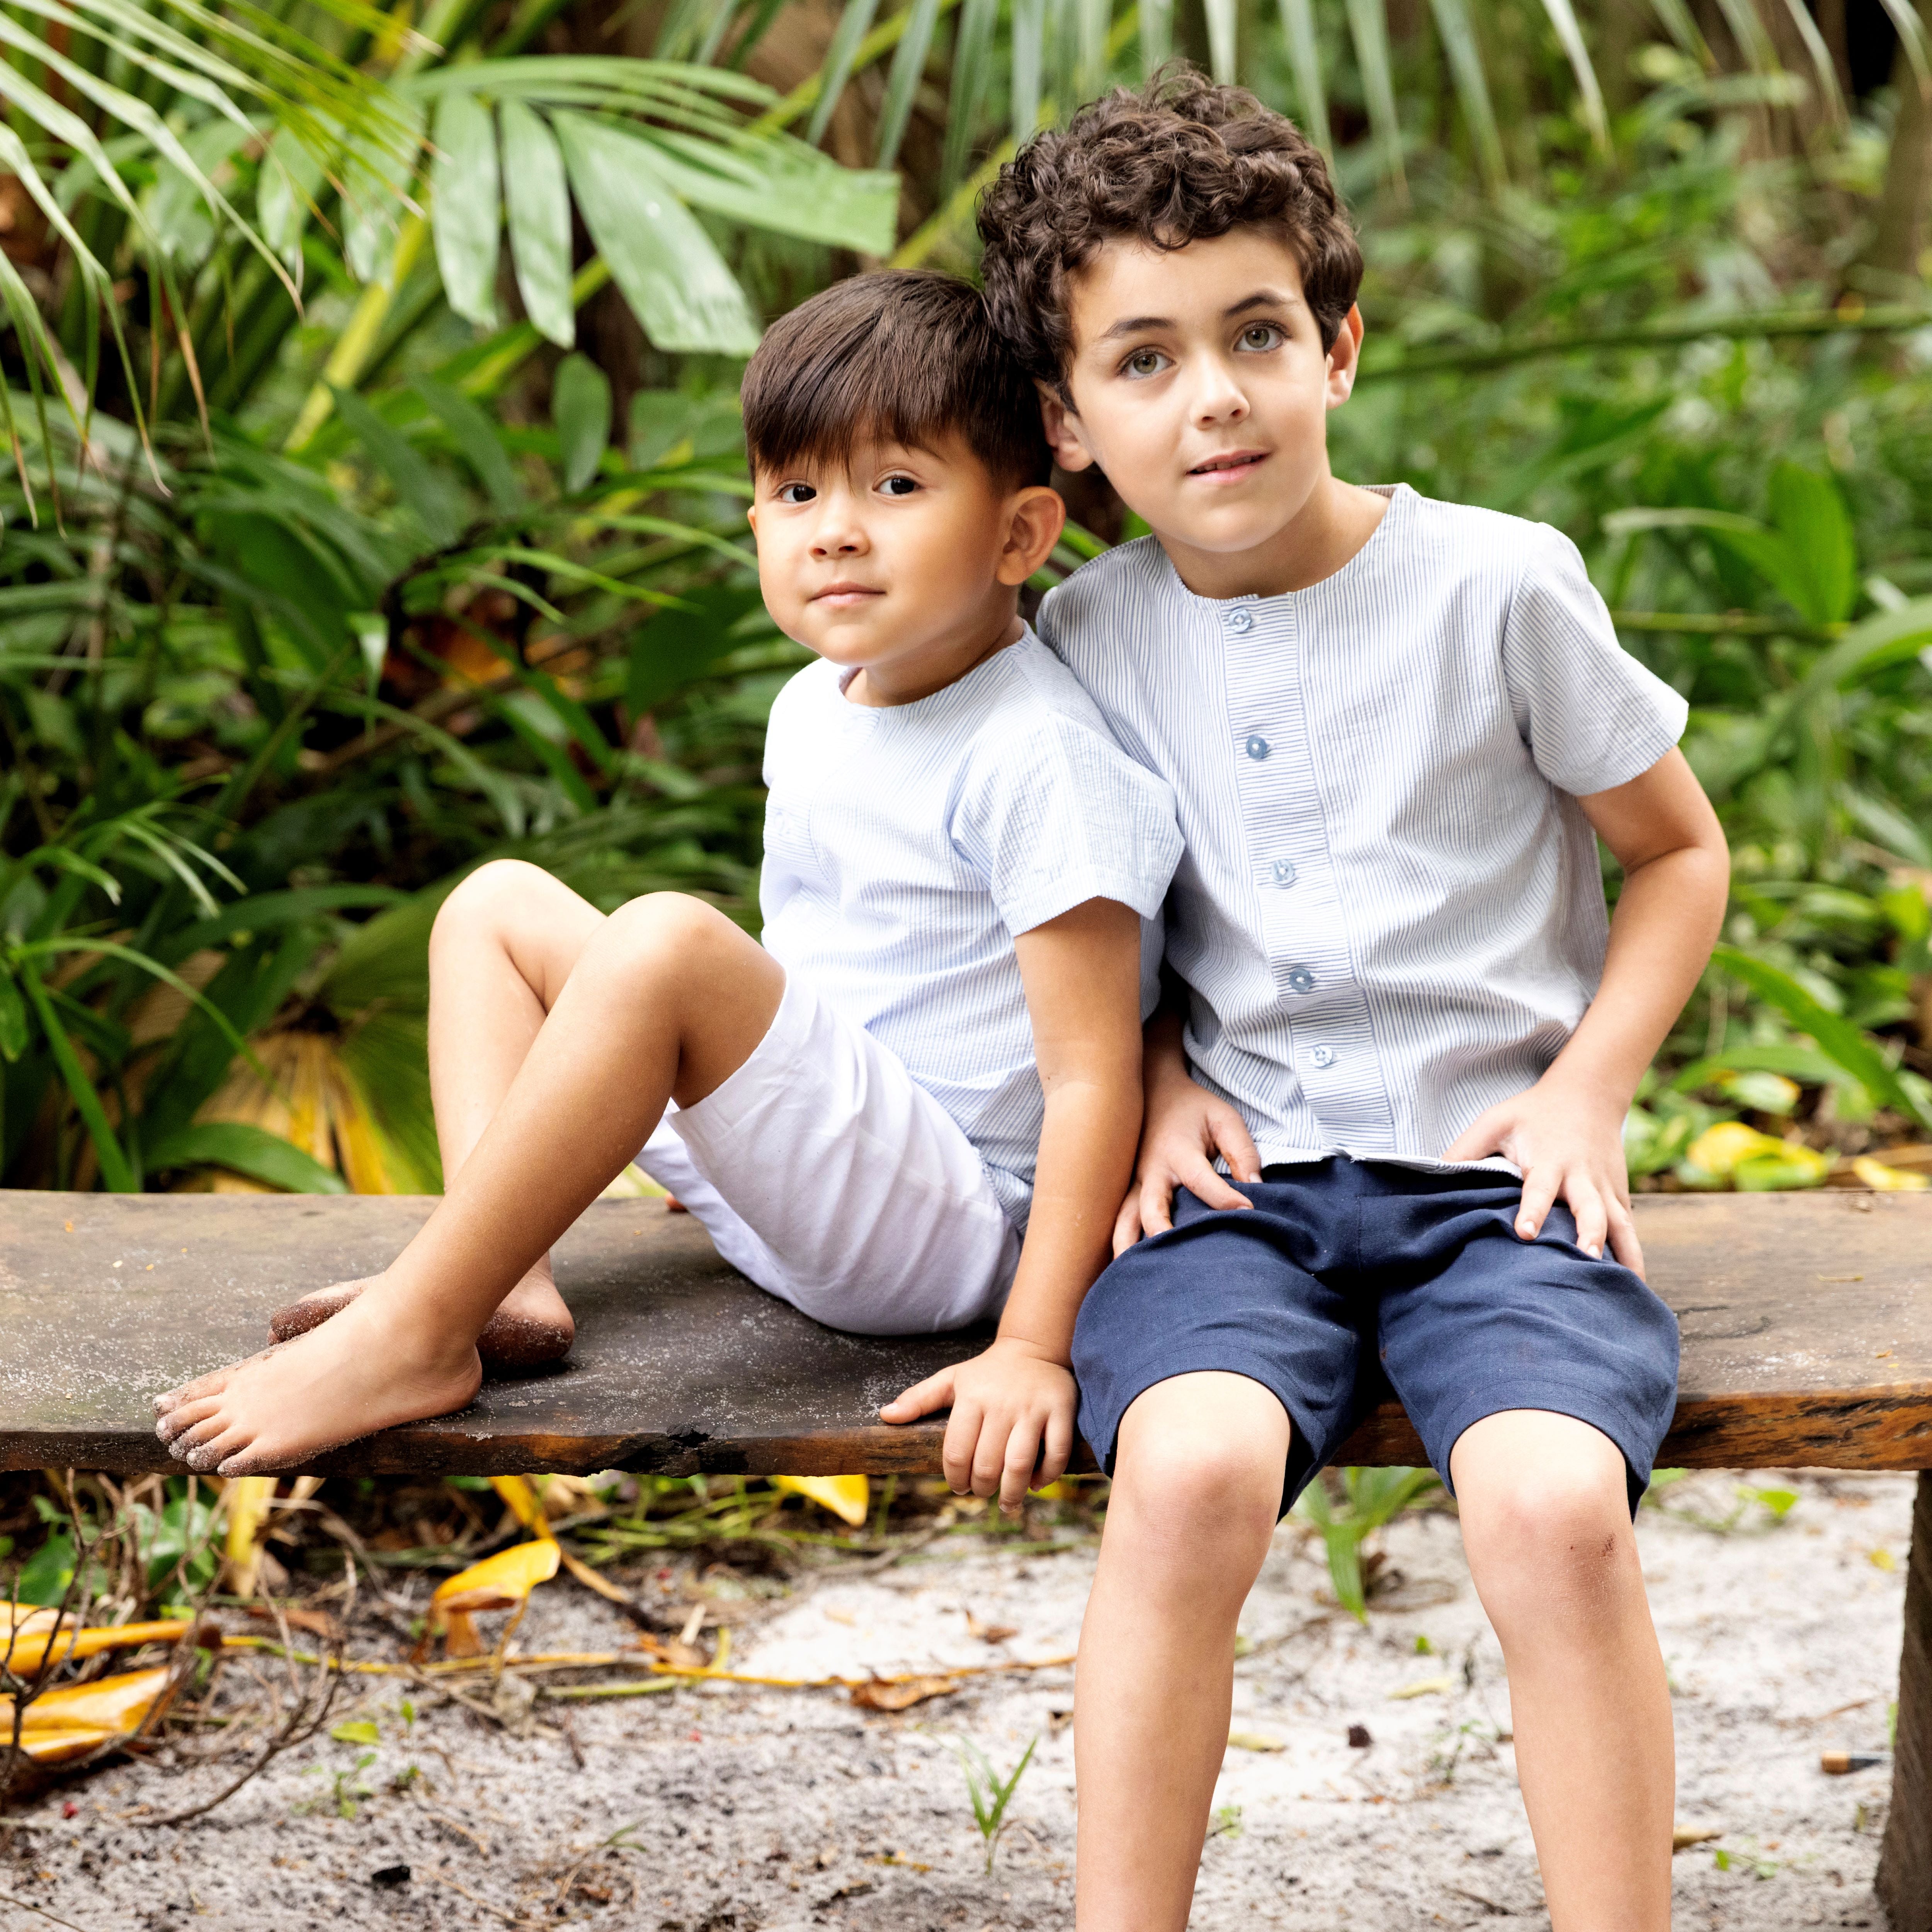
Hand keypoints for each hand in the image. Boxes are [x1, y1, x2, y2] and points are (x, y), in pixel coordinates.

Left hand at [878, 1337, 1076, 1516]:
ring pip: (1020, 1463)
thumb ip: (918, 1399)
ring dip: (1012, 1492)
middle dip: (981, 1488)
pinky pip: (1056, 1452)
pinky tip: (1036, 1484)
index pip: (957, 1451)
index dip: (954, 1477)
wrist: (1033, 1348)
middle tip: (981, 1493)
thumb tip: (885, 1416)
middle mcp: (1001, 1404)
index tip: (959, 1487)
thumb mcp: (951, 1379)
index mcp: (971, 1398)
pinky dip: (1047, 1475)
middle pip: (987, 1463)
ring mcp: (1032, 1409)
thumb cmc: (987, 1372)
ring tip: (1008, 1504)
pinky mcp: (1060, 1411)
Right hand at [1114, 1067, 1261, 1252]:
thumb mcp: (1224, 1119)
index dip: (1224, 1199)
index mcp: (1178, 1151)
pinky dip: (1122, 1243)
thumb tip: (1256, 1189)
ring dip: (1129, 1248)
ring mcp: (1135, 1184)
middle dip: (1163, 1232)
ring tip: (1136, 1275)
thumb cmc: (1194, 1109)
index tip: (1249, 1213)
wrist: (1154, 1092)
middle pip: (1151, 1208)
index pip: (1200, 1180)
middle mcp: (1151, 1172)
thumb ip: (1242, 1152)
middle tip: (1176, 1257)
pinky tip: (1128, 1267)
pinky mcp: (1129, 1193)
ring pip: (1124, 1221)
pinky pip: (1121, 1222)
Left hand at [1442, 1073, 1643, 1276]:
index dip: (1532, 1210)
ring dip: (1624, 1253)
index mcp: (1548, 1161)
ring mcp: (1605, 1188)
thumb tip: (1432, 1176)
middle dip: (1589, 1235)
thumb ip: (1465, 1151)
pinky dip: (1634, 1254)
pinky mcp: (1619, 1195)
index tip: (1524, 1233)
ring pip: (1620, 1223)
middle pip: (1590, 1209)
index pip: (1539, 1188)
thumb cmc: (1531, 1113)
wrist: (1587, 1094)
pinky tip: (1635, 1285)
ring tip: (1627, 1286)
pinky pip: (1629, 1228)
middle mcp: (1581, 1177)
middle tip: (1585, 1261)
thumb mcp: (1494, 1122)